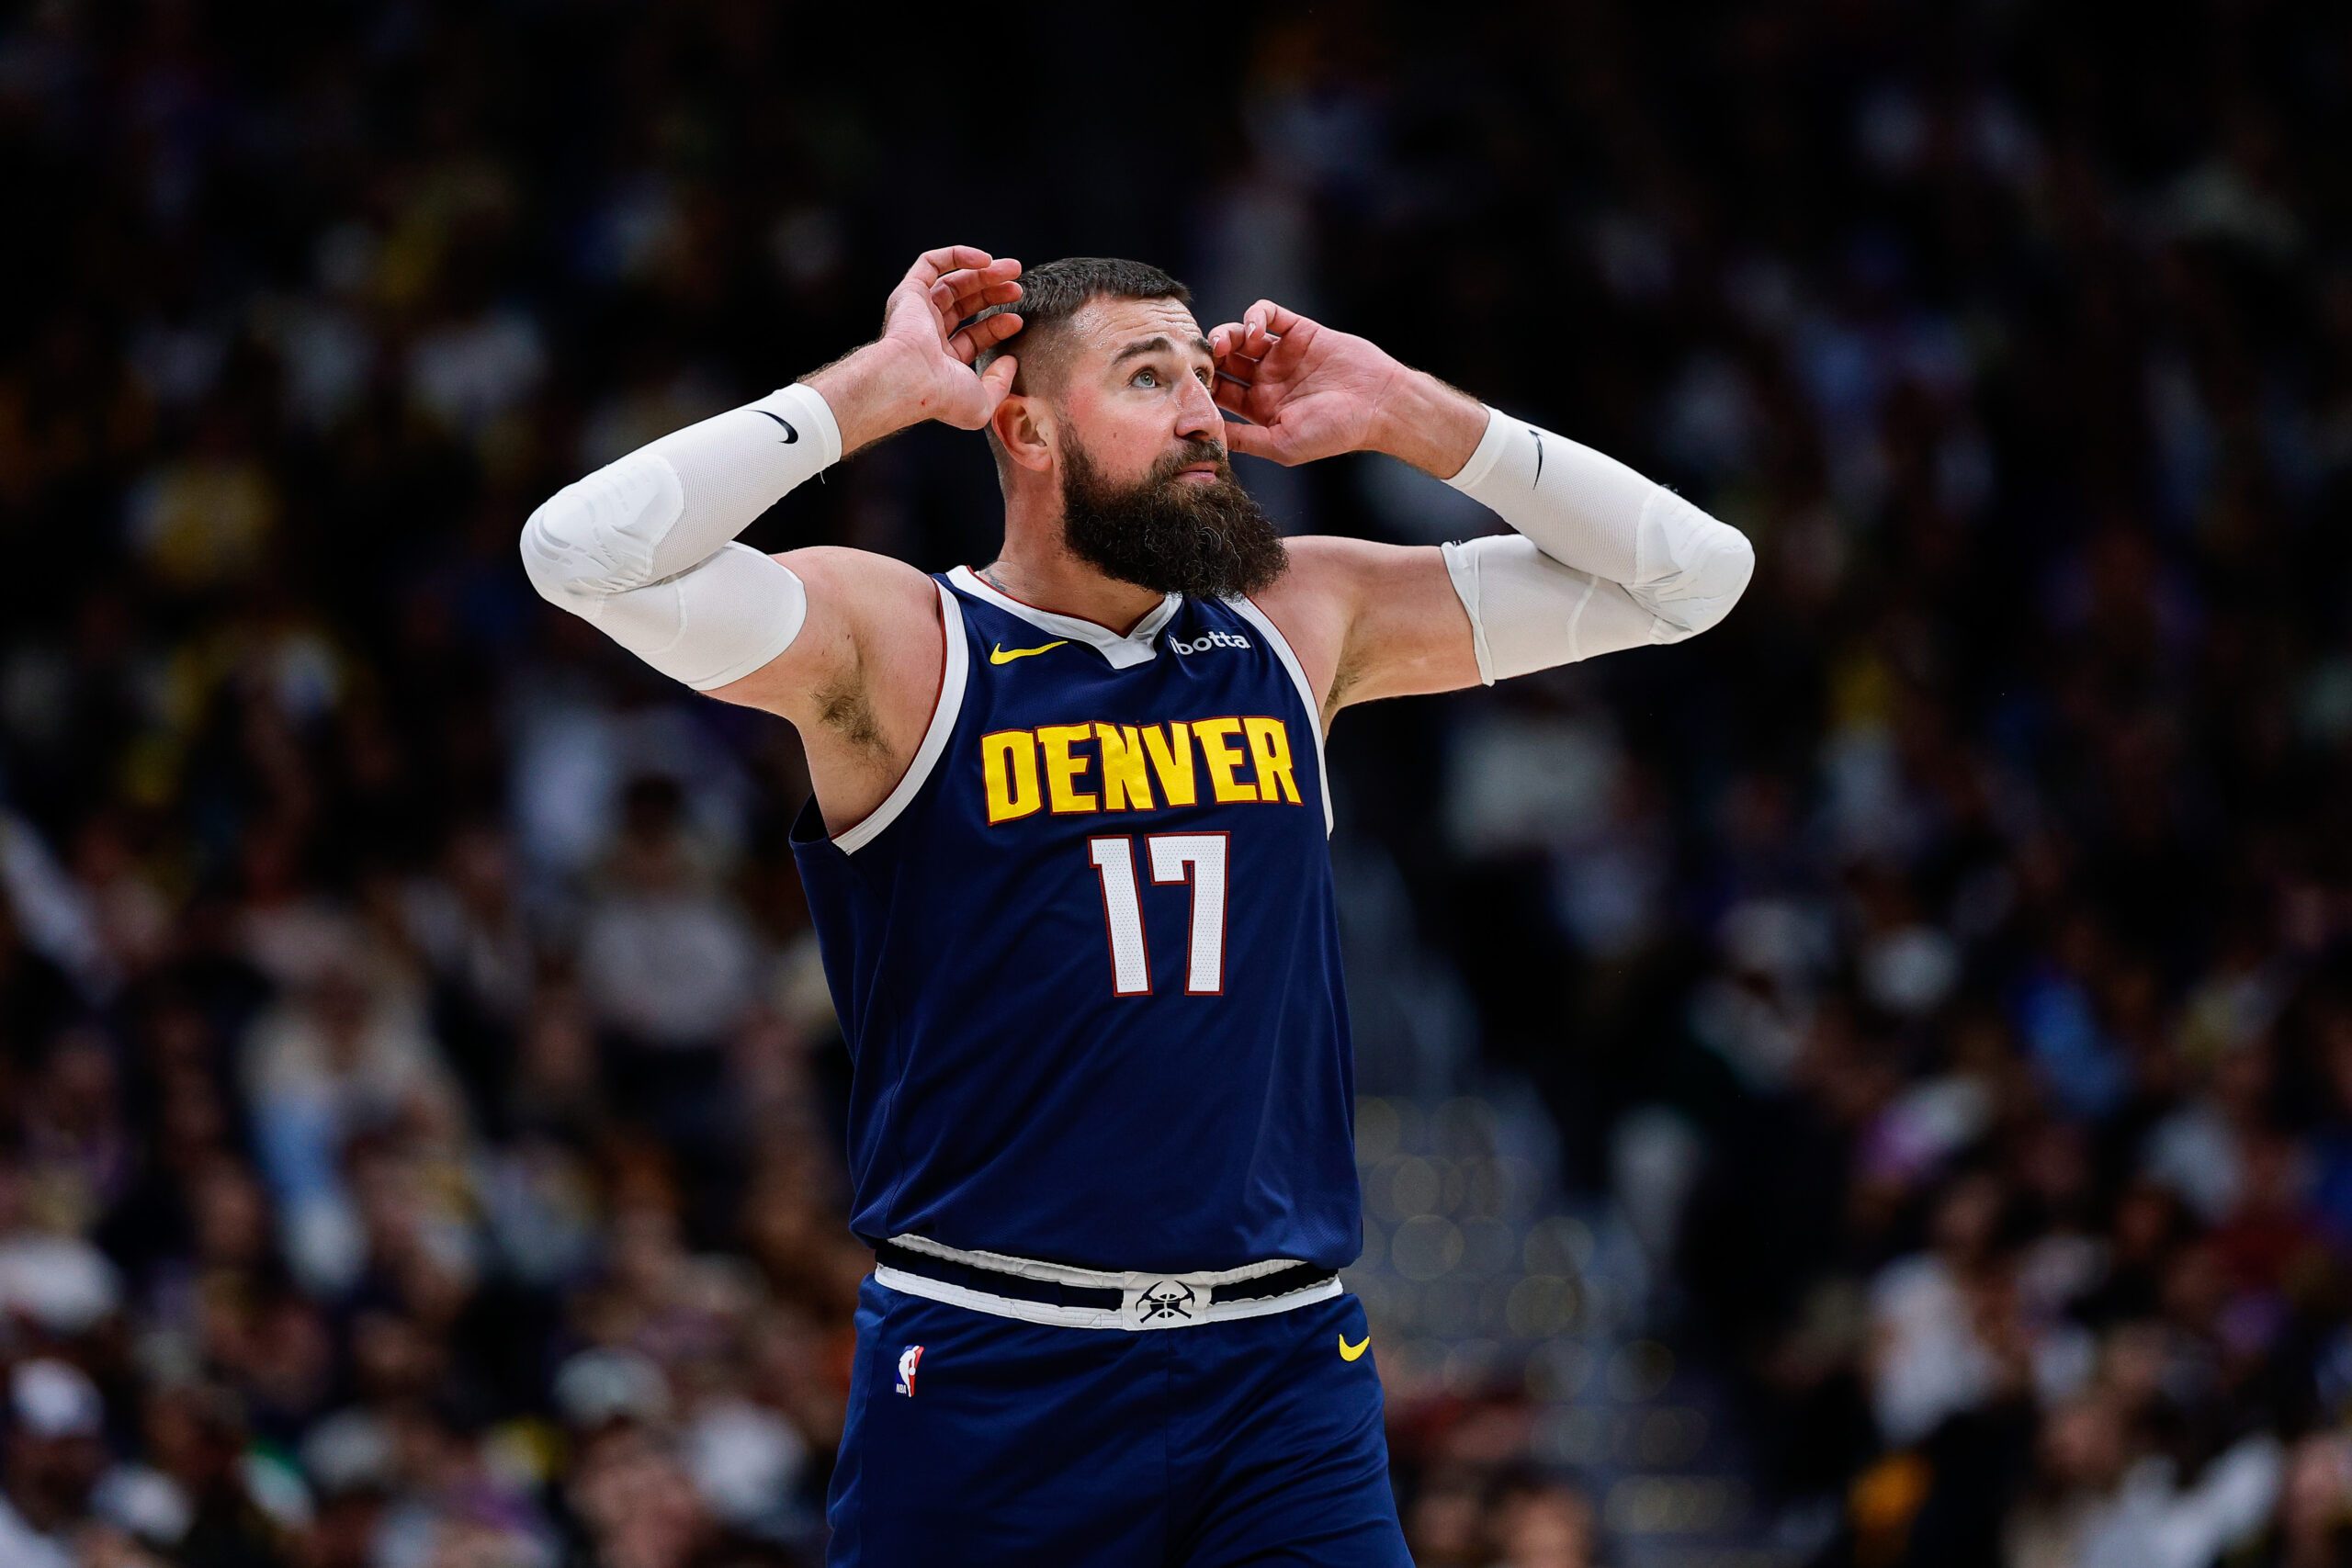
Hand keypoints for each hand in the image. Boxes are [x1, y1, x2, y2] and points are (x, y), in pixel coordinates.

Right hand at [877, 244, 1024, 428]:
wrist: (911, 379)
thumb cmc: (942, 398)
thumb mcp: (983, 403)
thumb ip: (1000, 384)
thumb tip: (1010, 363)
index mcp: (941, 362)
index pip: (973, 336)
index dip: (997, 327)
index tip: (1017, 321)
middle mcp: (928, 335)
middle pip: (965, 305)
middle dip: (994, 293)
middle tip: (1018, 289)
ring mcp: (917, 313)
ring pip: (953, 282)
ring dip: (984, 273)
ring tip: (1012, 270)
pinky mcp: (909, 293)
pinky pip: (931, 263)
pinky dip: (957, 256)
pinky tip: (985, 260)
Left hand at [1210, 301, 1487, 475]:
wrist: (1378, 405)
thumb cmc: (1334, 433)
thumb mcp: (1281, 445)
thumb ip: (1243, 439)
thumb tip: (1204, 436)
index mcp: (1260, 408)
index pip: (1218, 392)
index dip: (1201, 386)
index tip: (1190, 385)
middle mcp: (1267, 379)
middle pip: (1223, 361)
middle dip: (1207, 357)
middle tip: (1201, 360)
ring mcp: (1282, 353)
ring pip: (1238, 335)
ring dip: (1224, 335)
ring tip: (1224, 344)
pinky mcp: (1298, 330)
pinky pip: (1267, 314)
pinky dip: (1253, 316)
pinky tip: (1254, 331)